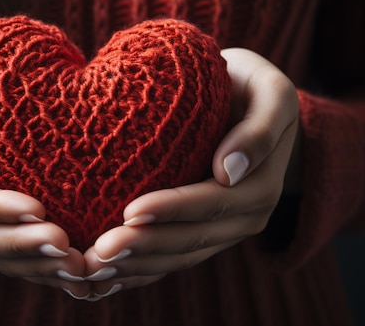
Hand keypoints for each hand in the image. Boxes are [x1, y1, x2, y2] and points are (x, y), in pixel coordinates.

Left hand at [80, 48, 299, 299]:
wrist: (249, 102)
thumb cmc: (252, 88)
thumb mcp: (270, 93)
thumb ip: (260, 128)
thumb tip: (230, 170)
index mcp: (260, 185)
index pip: (214, 204)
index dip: (173, 210)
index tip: (131, 211)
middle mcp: (244, 217)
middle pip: (192, 239)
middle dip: (146, 247)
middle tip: (100, 250)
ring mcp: (223, 230)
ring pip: (178, 257)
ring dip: (136, 266)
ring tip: (93, 267)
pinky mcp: (201, 233)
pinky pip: (171, 258)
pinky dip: (138, 271)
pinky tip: (102, 277)